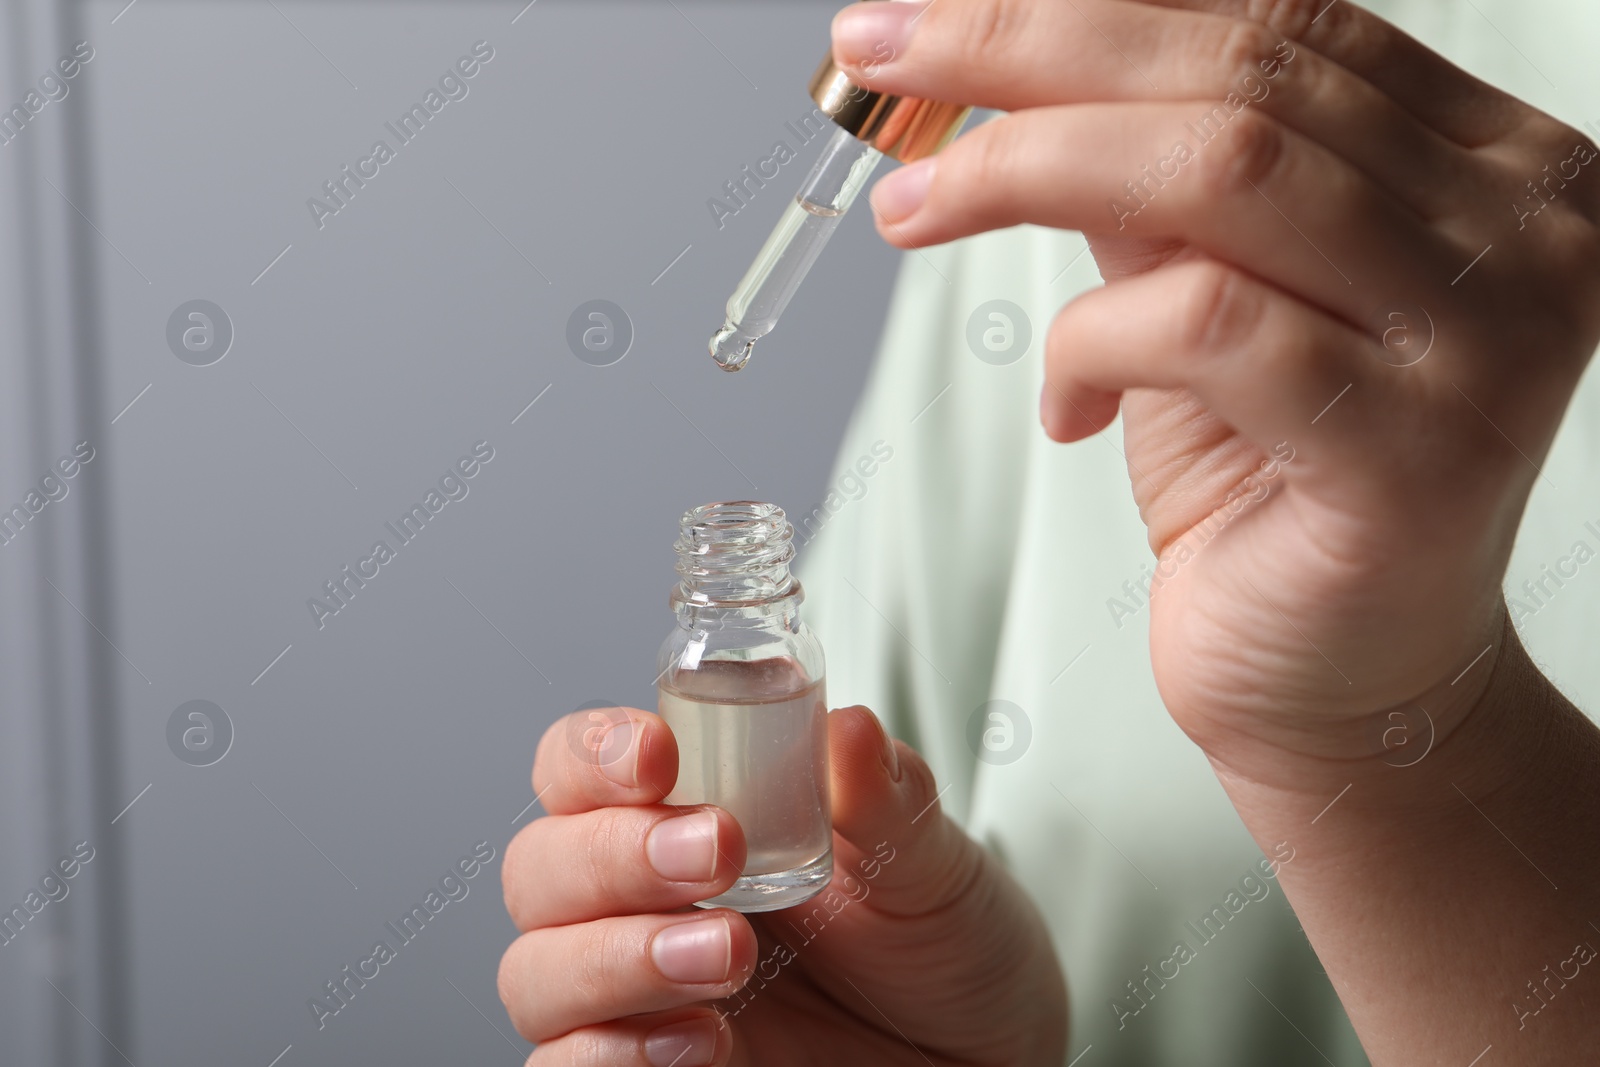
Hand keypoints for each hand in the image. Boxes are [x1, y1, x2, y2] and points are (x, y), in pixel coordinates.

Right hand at [499, 704, 1065, 1065]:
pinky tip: (703, 1040)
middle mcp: (643, 900)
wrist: (986, 1056)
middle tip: (716, 856)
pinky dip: (614, 1057)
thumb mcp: (930, 863)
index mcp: (689, 815)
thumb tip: (850, 729)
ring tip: (727, 957)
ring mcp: (639, 995)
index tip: (658, 757)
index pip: (578, 768)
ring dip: (615, 958)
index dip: (592, 754)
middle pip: (539, 867)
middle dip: (612, 855)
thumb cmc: (941, 943)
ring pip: (537, 972)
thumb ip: (887, 798)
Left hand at [832, 0, 1599, 780]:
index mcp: (1485, 164)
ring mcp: (1488, 336)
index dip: (1090, 4)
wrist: (1339, 687)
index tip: (931, 20)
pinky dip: (1092, 341)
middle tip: (887, 59)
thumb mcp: (1202, 300)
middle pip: (1246, 72)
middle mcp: (1521, 227)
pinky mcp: (1420, 447)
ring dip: (1026, 169)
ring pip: (1224, 172)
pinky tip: (1063, 400)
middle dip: (1029, 50)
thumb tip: (1005, 71)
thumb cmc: (1271, 495)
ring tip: (912, 208)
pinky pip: (1208, 328)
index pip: (1282, 22)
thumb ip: (1146, 184)